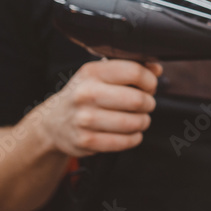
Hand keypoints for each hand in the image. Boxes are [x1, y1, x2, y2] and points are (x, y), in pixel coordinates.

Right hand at [38, 59, 160, 156]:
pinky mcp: (86, 141)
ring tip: (138, 119)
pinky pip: (124, 142)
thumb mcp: (100, 75)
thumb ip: (129, 68)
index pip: (134, 72)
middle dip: (149, 104)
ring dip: (143, 122)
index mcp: (92, 72)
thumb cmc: (84, 95)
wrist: (53, 122)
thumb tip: (156, 69)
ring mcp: (84, 119)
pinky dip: (134, 138)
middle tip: (145, 105)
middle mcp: (86, 94)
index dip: (149, 81)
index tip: (149, 87)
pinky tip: (129, 133)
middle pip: (137, 99)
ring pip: (134, 122)